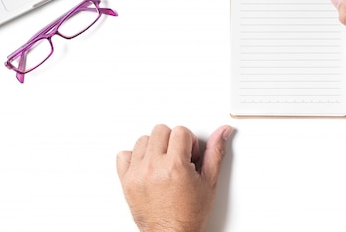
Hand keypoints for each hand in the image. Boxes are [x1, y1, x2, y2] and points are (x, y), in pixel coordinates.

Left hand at [116, 124, 232, 231]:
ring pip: (142, 140)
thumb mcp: (209, 181)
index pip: (180, 131)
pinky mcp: (126, 181)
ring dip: (154, 148)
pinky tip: (147, 167)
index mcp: (175, 166)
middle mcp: (153, 167)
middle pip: (160, 131)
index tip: (190, 155)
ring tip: (164, 163)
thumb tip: (222, 132)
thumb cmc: (189, 214)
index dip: (189, 142)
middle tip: (178, 158)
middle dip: (172, 141)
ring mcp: (137, 174)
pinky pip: (123, 155)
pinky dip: (134, 158)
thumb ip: (215, 152)